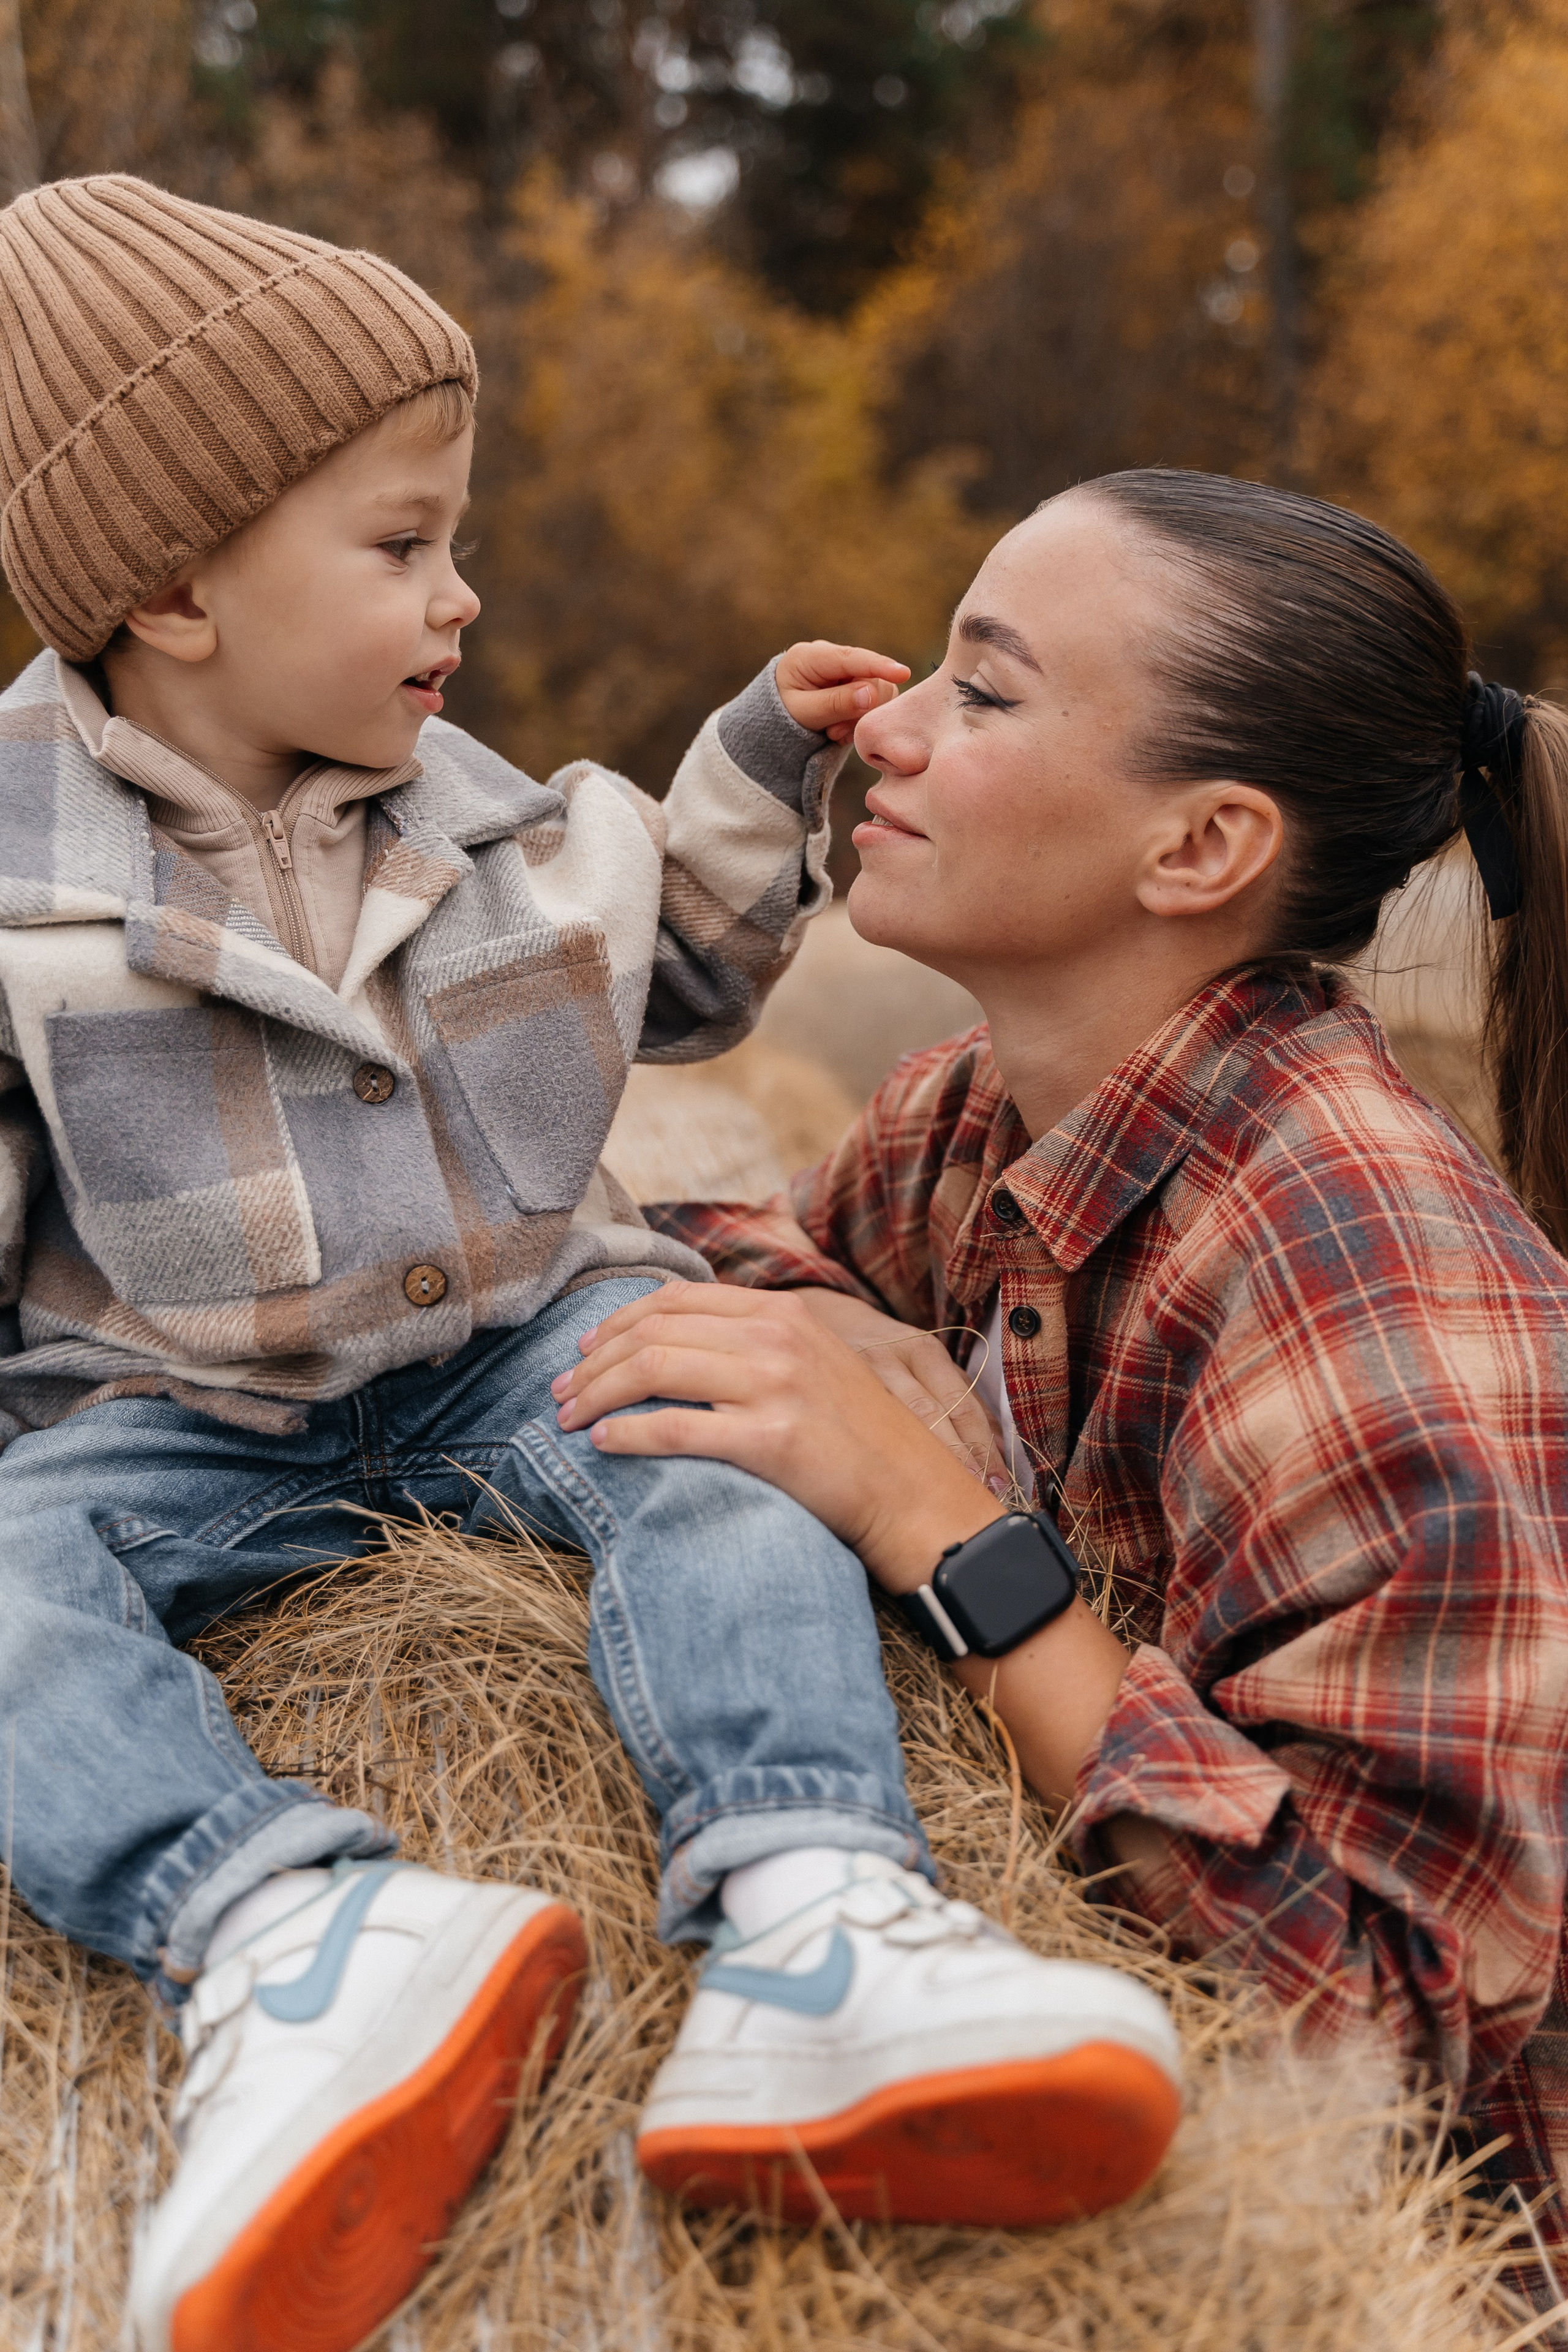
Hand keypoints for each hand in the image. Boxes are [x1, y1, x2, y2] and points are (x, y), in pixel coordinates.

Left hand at [549, 1280, 1000, 1588]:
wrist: (914, 1496)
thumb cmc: (856, 1439)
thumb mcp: (812, 1364)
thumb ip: (753, 1342)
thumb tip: (673, 1340)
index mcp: (782, 1313)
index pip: (675, 1301)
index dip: (617, 1323)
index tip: (583, 1352)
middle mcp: (776, 1339)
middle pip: (654, 1331)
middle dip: (593, 1362)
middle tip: (560, 1392)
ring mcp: (774, 1386)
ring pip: (653, 1370)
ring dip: (597, 1395)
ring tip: (568, 1420)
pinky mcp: (771, 1439)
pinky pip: (675, 1427)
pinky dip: (627, 1432)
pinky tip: (603, 1443)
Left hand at [775, 640, 909, 743]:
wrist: (773, 720)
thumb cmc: (780, 714)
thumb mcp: (802, 713)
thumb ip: (835, 703)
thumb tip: (871, 695)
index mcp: (812, 656)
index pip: (852, 658)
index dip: (879, 666)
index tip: (903, 674)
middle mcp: (833, 657)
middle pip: (871, 677)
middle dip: (861, 709)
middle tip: (835, 732)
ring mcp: (846, 671)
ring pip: (877, 692)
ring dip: (859, 718)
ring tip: (834, 732)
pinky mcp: (856, 685)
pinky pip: (874, 703)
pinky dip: (859, 722)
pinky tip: (839, 731)